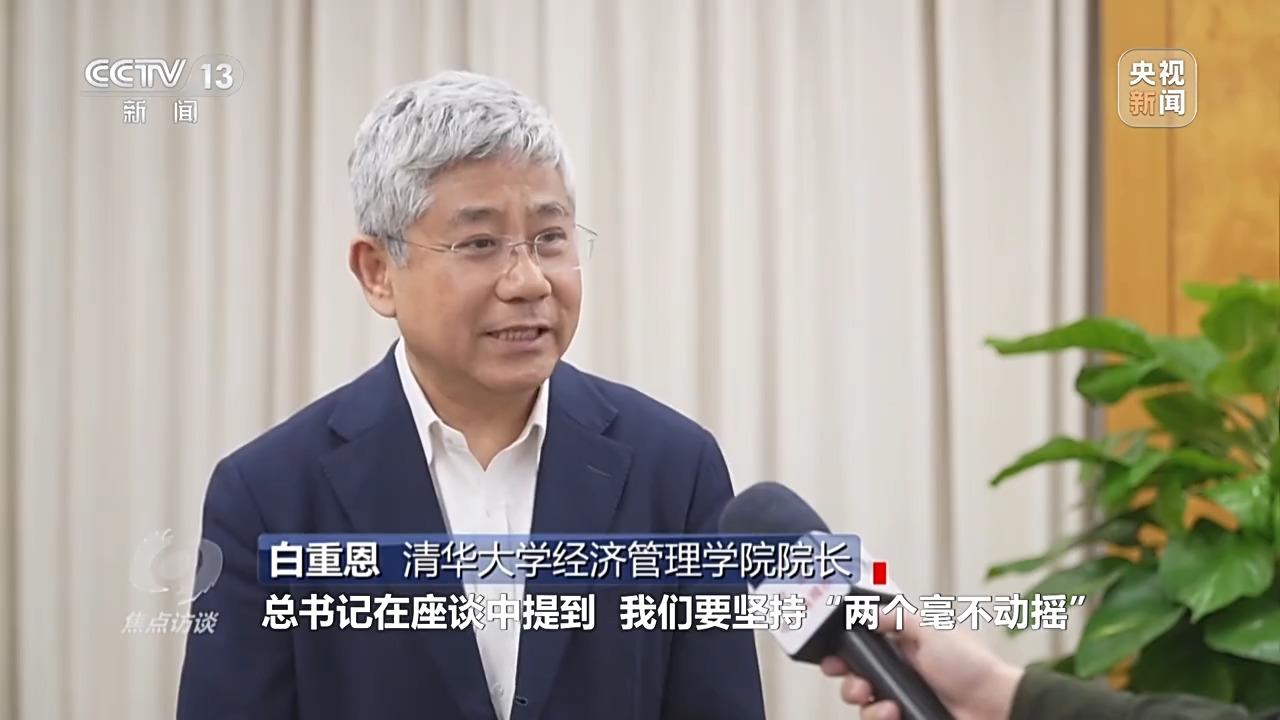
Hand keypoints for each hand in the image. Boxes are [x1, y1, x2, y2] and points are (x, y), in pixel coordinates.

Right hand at [820, 608, 1023, 719]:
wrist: (995, 708)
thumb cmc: (972, 666)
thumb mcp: (933, 631)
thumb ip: (898, 618)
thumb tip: (868, 613)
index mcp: (904, 647)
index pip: (863, 647)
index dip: (844, 652)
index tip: (833, 658)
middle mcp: (900, 674)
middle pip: (856, 677)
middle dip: (848, 680)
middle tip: (854, 682)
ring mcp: (903, 699)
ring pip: (864, 703)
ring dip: (864, 702)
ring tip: (883, 703)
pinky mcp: (907, 718)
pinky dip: (879, 717)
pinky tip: (894, 713)